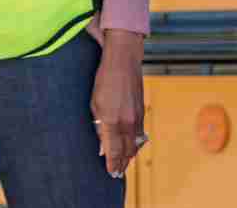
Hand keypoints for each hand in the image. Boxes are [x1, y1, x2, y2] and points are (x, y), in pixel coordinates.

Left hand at [92, 29, 146, 177]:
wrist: (123, 62)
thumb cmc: (104, 80)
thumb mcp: (94, 104)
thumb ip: (98, 127)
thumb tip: (102, 147)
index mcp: (112, 120)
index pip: (113, 150)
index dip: (112, 164)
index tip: (110, 174)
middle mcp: (127, 122)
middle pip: (126, 151)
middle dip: (121, 164)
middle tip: (116, 174)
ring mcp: (137, 118)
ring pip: (134, 145)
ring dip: (129, 156)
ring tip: (123, 165)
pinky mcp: (141, 112)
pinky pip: (140, 135)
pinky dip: (135, 145)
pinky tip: (132, 149)